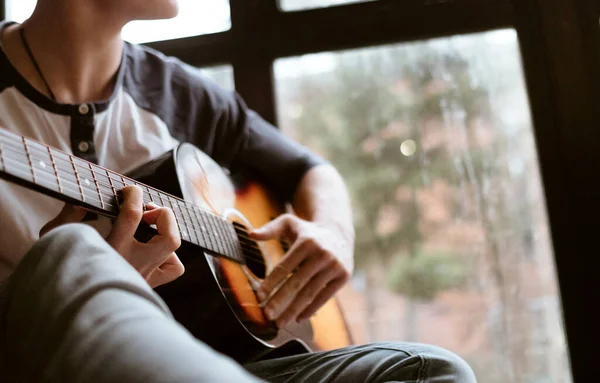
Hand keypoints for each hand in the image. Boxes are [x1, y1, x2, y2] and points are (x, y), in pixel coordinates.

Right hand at [40, 186, 183, 287]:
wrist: (67, 307)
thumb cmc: (59, 270)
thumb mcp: (56, 238)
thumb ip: (70, 215)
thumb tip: (81, 199)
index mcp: (110, 251)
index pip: (133, 215)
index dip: (135, 195)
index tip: (129, 190)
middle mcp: (133, 265)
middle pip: (169, 238)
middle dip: (163, 216)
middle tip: (146, 212)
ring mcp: (143, 277)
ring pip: (174, 253)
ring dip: (167, 234)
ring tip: (151, 229)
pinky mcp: (148, 285)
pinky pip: (174, 269)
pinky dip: (170, 255)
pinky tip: (154, 250)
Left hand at [250, 214, 352, 327]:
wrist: (339, 234)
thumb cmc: (307, 232)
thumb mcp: (290, 223)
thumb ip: (270, 229)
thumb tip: (250, 234)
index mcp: (306, 242)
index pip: (284, 267)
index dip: (271, 283)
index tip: (260, 297)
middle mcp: (322, 254)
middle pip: (296, 283)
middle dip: (280, 301)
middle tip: (267, 315)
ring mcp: (334, 266)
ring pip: (310, 293)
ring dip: (293, 310)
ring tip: (280, 322)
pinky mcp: (343, 276)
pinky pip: (324, 296)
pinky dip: (311, 309)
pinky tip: (298, 318)